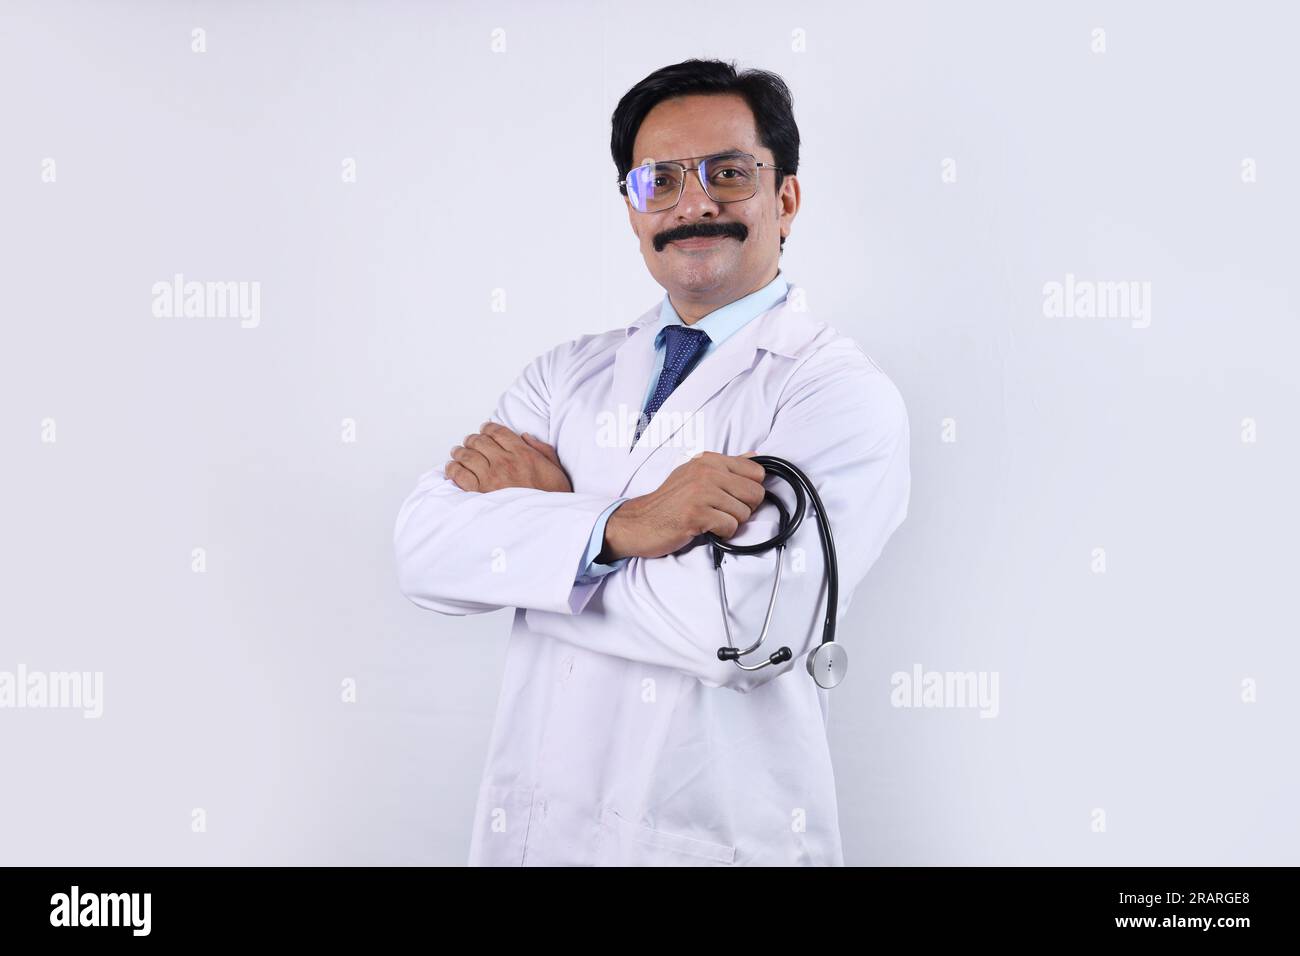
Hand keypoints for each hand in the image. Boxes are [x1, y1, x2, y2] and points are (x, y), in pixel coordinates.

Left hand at [445, 422, 572, 493]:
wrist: (546, 521)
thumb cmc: (551, 498)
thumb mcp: (555, 469)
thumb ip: (541, 449)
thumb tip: (525, 437)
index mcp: (522, 454)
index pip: (498, 432)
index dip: (488, 428)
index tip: (484, 430)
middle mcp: (504, 462)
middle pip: (479, 441)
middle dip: (472, 439)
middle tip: (469, 442)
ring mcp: (490, 477)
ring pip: (466, 455)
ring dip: (460, 452)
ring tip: (457, 453)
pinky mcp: (479, 493)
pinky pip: (459, 475)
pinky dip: (453, 469)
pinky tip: (453, 468)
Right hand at [598, 451, 766, 560]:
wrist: (641, 522)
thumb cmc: (671, 501)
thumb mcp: (696, 473)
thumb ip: (728, 465)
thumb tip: (756, 456)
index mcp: (710, 460)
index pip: (757, 472)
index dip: (750, 489)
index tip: (733, 496)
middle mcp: (707, 471)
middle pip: (756, 494)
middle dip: (744, 508)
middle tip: (722, 511)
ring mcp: (701, 492)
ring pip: (744, 513)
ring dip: (730, 522)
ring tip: (710, 519)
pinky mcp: (697, 514)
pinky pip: (730, 527)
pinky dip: (722, 534)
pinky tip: (705, 528)